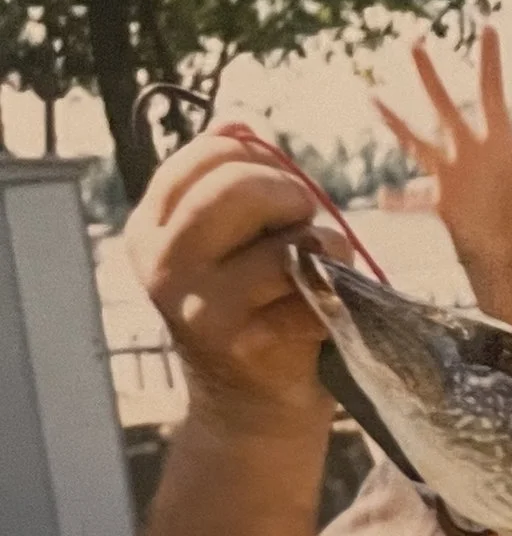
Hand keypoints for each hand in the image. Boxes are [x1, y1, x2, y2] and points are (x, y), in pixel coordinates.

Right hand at [124, 127, 346, 434]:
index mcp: (150, 230)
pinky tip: (321, 313)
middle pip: (239, 186)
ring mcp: (197, 304)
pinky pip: (314, 290)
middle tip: (302, 226)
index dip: (260, 161)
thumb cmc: (254, 313)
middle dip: (291, 197)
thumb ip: (230, 188)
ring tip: (317, 276)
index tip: (279, 193)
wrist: (252, 412)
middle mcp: (162, 264)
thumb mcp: (227, 247)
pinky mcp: (241, 339)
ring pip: (287, 241)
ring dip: (325, 250)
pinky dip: (336, 296)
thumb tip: (238, 123)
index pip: (206, 156)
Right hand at [374, 25, 511, 266]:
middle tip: (416, 41)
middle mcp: (466, 145)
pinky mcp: (440, 199)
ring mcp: (449, 170)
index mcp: (494, 136)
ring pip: (417, 140)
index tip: (488, 26)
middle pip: (446, 104)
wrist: (502, 236)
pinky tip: (384, 199)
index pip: (492, 89)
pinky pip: (416, 199)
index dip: (491, 60)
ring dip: (397, 123)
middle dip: (432, 75)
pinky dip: (401, 201)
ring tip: (375, 100)